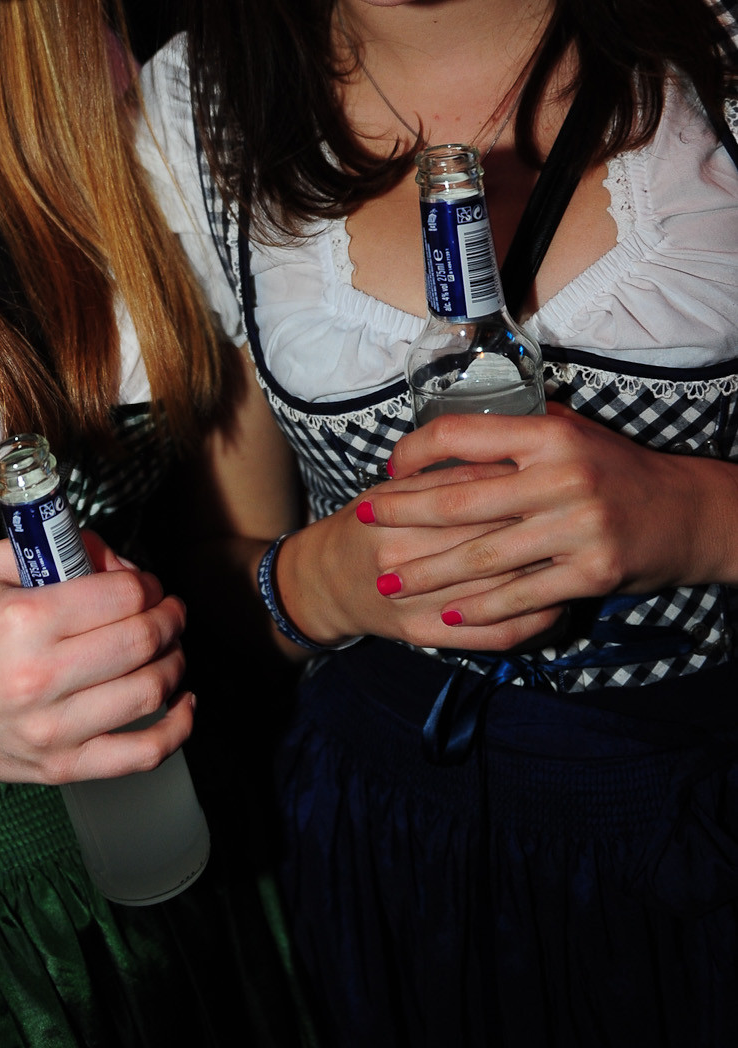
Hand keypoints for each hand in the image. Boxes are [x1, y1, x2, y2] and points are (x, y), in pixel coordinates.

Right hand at [0, 534, 192, 786]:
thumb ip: (57, 548)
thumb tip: (119, 560)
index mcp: (24, 620)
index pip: (121, 595)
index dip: (149, 585)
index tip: (149, 586)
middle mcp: (39, 677)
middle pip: (142, 640)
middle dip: (169, 618)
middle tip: (168, 611)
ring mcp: (52, 729)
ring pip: (149, 691)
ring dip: (174, 662)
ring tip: (169, 648)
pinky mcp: (61, 768)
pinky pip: (140, 755)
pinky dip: (177, 728)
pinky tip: (183, 701)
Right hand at [276, 463, 564, 654]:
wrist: (324, 583)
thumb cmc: (368, 525)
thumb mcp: (394, 490)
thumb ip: (443, 475)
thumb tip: (509, 456)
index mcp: (394, 516)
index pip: (468, 499)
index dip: (516, 489)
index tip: (553, 478)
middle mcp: (401, 560)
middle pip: (486, 543)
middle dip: (537, 529)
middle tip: (579, 516)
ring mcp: (413, 602)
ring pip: (495, 590)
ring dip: (544, 576)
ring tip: (577, 557)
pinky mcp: (425, 636)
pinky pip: (491, 634)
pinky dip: (531, 622)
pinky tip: (559, 606)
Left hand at [373, 405, 737, 629]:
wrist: (689, 512)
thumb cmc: (618, 470)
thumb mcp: (571, 433)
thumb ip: (516, 432)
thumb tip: (450, 434)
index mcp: (548, 435)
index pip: (459, 436)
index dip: (414, 453)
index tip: (388, 470)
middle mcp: (560, 477)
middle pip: (458, 501)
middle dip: (398, 515)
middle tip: (358, 522)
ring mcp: (577, 528)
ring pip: (482, 556)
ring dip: (428, 573)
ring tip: (388, 583)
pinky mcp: (592, 573)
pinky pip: (522, 595)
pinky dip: (481, 609)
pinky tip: (448, 615)